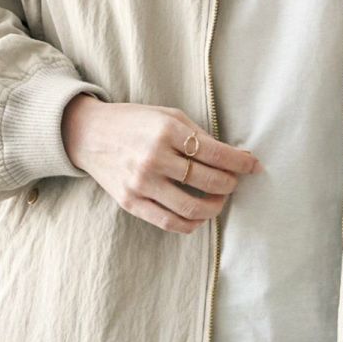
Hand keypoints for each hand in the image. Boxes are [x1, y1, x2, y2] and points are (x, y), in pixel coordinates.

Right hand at [62, 93, 263, 234]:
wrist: (89, 134)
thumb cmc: (134, 122)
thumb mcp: (168, 117)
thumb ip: (200, 136)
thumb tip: (237, 157)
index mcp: (167, 131)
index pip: (215, 153)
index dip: (240, 163)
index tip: (253, 167)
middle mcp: (154, 157)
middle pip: (208, 181)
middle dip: (229, 184)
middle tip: (233, 182)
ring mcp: (141, 183)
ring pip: (192, 208)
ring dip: (214, 207)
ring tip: (218, 199)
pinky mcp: (131, 202)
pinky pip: (169, 223)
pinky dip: (191, 224)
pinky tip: (198, 216)